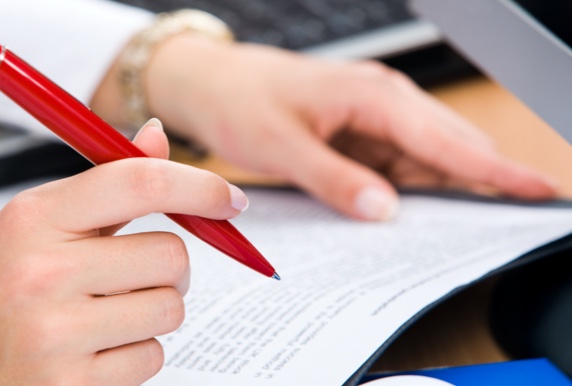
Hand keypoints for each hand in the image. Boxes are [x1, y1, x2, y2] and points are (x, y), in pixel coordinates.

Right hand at [0, 120, 248, 384]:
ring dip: (153, 310)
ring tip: (106, 311)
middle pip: (170, 256)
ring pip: (169, 310)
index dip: (198, 186)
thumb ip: (103, 183)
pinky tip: (95, 347)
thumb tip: (158, 136)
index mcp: (34, 219)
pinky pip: (152, 359)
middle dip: (168, 265)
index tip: (230, 198)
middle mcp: (42, 275)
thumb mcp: (34, 219)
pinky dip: (137, 352)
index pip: (138, 183)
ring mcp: (54, 336)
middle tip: (138, 271)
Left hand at [142, 35, 557, 220]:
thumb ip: (335, 179)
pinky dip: (404, 191)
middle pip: (448, 150)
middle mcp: (383, 104)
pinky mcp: (359, 136)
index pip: (448, 140)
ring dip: (438, 194)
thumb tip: (383, 210)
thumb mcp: (283, 145)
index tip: (535, 192)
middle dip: (478, 184)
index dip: (495, 170)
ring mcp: (373, 121)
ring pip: (424, 162)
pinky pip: (395, 167)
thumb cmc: (242, 99)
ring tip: (452, 232)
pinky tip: (403, 215)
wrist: (213, 85)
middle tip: (500, 225)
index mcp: (375, 97)